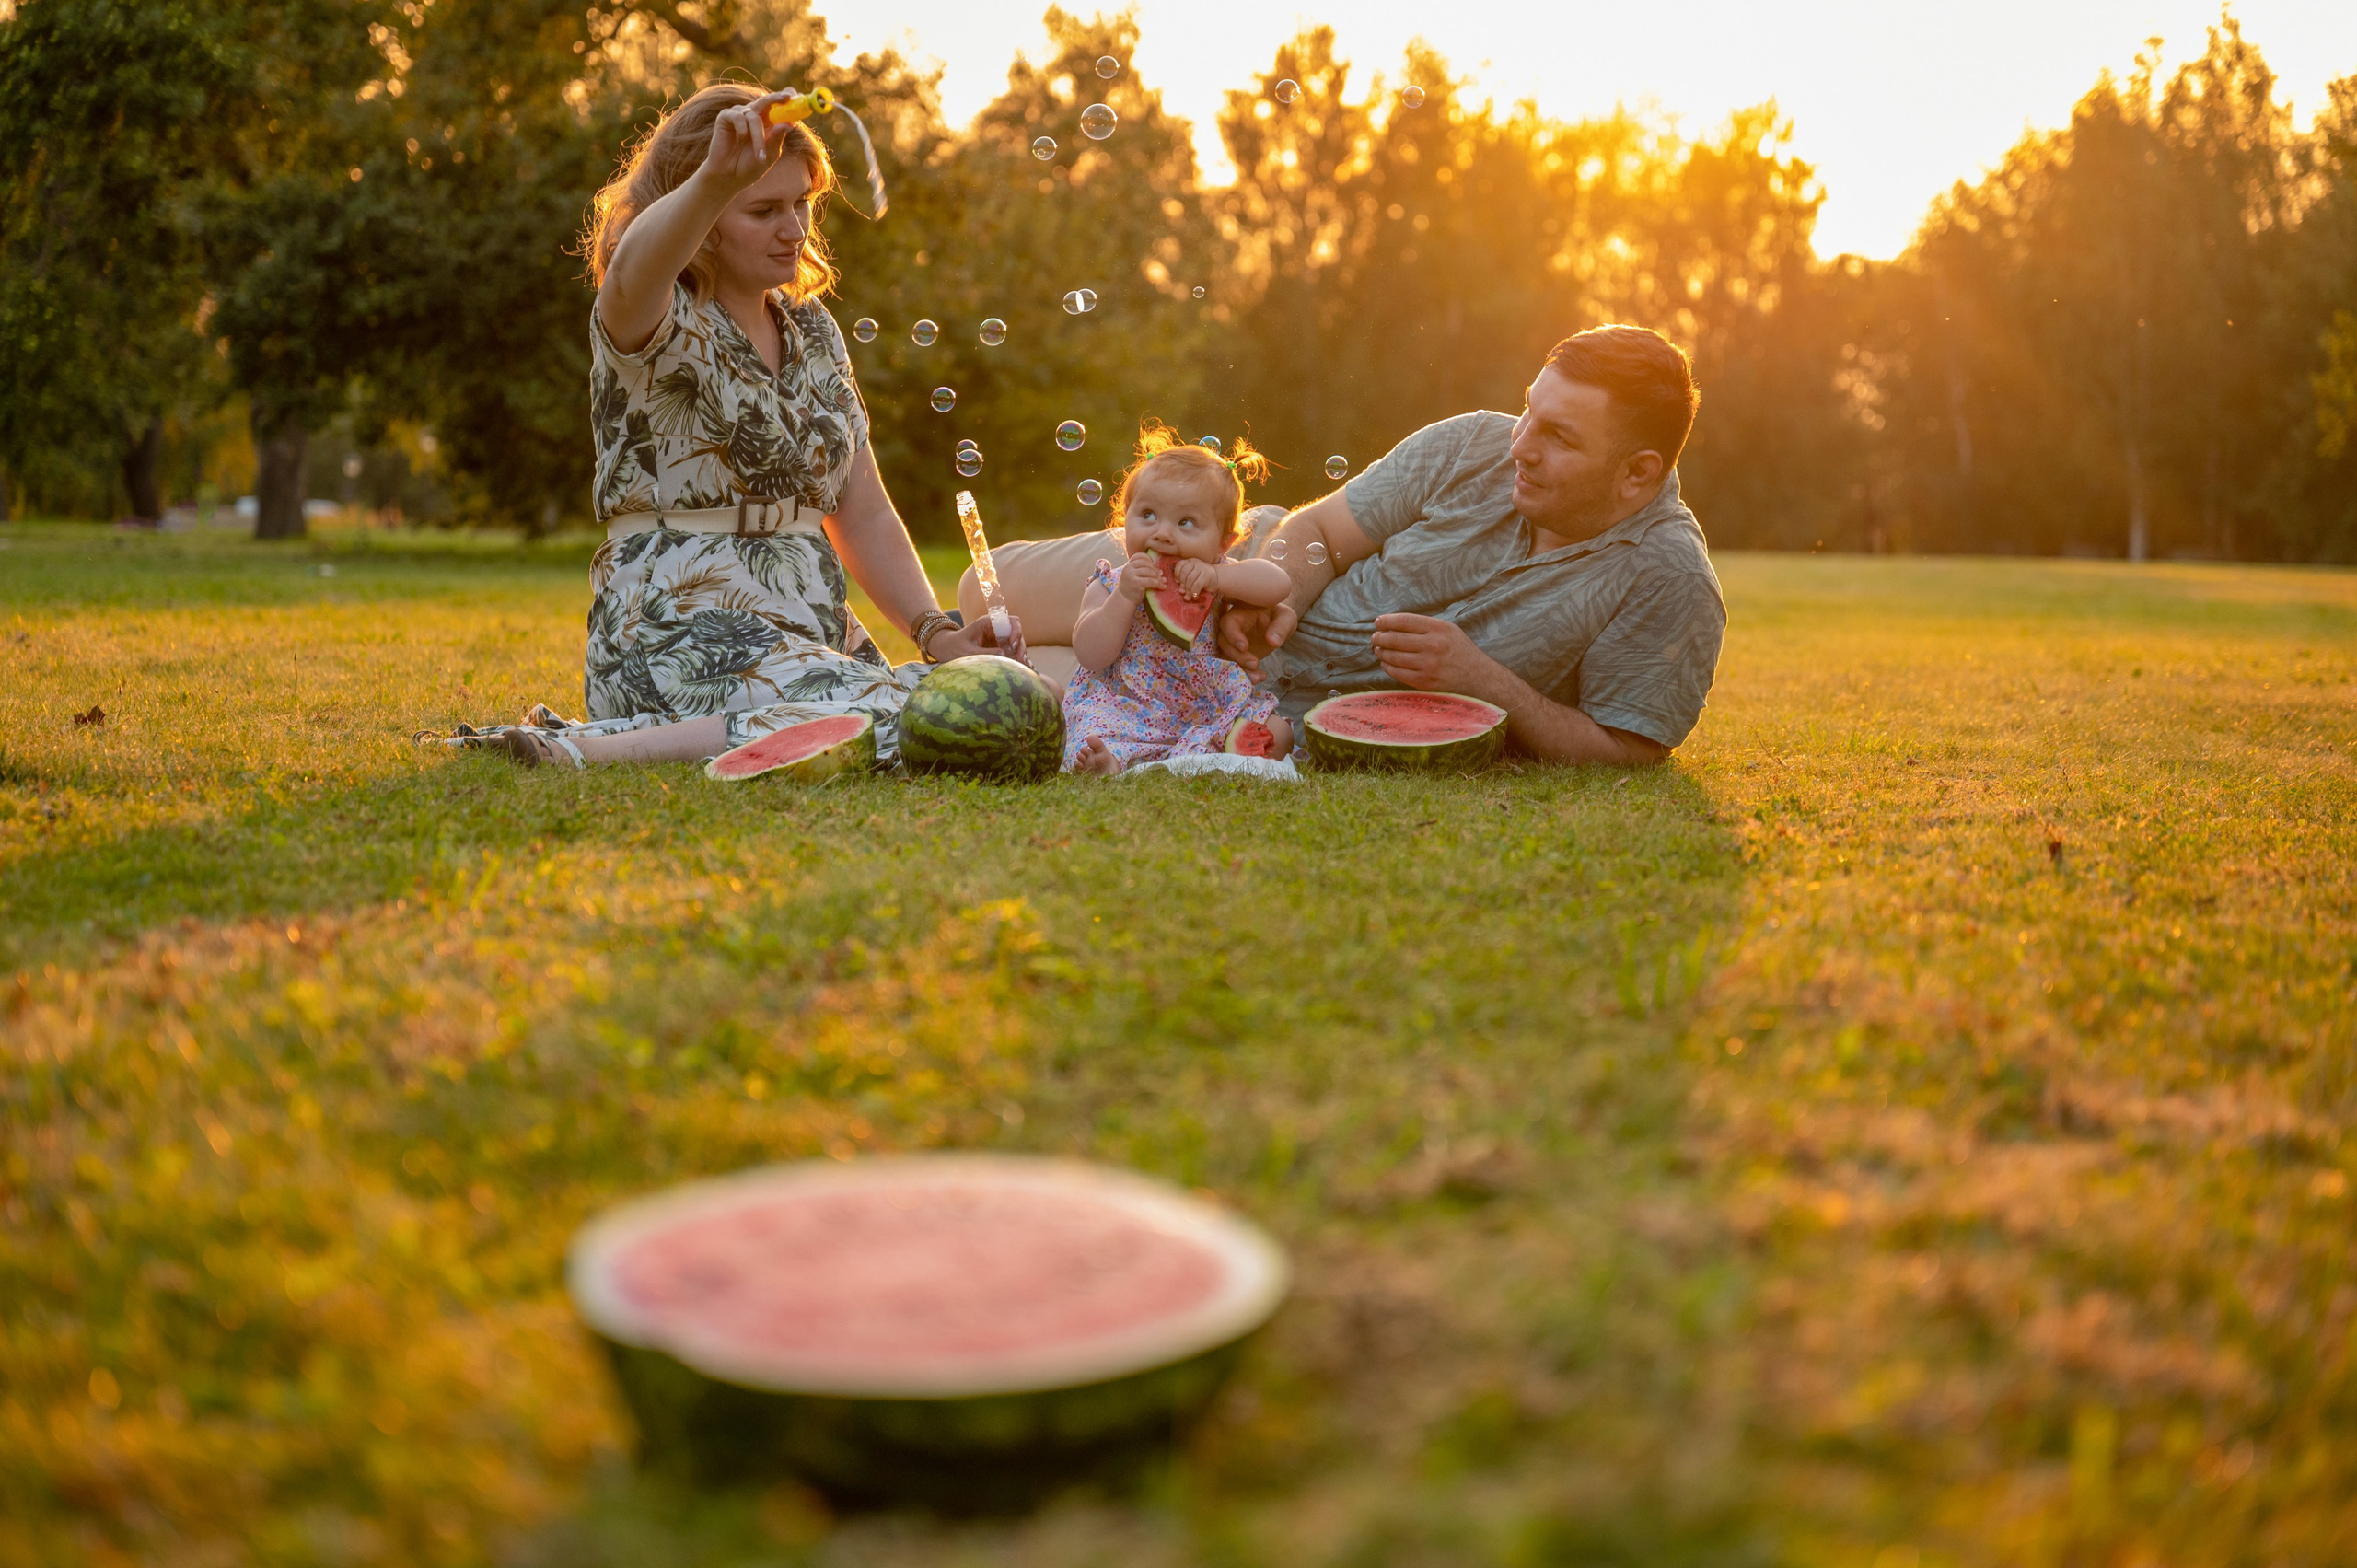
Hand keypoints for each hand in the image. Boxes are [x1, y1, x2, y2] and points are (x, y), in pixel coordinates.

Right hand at [701, 92, 791, 192]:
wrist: (729, 177)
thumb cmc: (750, 166)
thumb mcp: (769, 154)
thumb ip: (777, 138)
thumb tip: (789, 123)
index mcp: (767, 123)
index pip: (778, 106)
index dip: (787, 99)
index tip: (798, 96)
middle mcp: (754, 115)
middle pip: (766, 101)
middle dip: (777, 98)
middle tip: (787, 98)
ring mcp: (739, 114)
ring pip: (754, 116)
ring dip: (758, 137)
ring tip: (760, 156)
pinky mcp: (725, 117)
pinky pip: (738, 117)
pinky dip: (742, 130)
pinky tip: (739, 140)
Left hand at [931, 611, 1026, 664]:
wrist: (946, 650)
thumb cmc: (954, 647)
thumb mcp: (967, 652)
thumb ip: (984, 653)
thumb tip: (1004, 654)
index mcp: (988, 623)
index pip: (1010, 621)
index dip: (1016, 631)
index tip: (1013, 644)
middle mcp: (996, 629)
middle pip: (1017, 634)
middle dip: (1021, 646)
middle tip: (1021, 660)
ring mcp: (998, 639)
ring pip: (1017, 644)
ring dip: (1021, 654)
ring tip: (1022, 667)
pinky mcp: (999, 648)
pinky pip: (1012, 652)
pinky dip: (1017, 660)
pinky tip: (1020, 668)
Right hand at [1117, 551, 1164, 603]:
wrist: (1124, 601)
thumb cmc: (1132, 588)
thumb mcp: (1134, 576)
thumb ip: (1143, 571)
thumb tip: (1161, 571)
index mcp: (1128, 565)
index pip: (1139, 556)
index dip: (1148, 558)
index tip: (1154, 565)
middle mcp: (1128, 568)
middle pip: (1146, 563)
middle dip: (1155, 569)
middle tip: (1161, 575)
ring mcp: (1131, 575)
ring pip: (1149, 572)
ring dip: (1158, 577)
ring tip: (1163, 581)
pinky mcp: (1136, 583)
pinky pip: (1151, 581)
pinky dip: (1158, 583)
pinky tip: (1162, 587)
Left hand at [1172, 556, 1218, 596]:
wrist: (1217, 579)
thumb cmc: (1202, 579)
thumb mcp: (1192, 577)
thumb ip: (1185, 581)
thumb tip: (1181, 591)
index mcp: (1190, 561)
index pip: (1180, 565)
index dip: (1177, 574)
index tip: (1177, 582)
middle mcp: (1196, 562)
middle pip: (1184, 573)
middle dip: (1182, 584)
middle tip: (1183, 592)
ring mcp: (1202, 567)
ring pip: (1190, 579)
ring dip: (1188, 590)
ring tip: (1188, 596)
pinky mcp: (1207, 575)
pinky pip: (1197, 585)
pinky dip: (1194, 592)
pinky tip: (1195, 596)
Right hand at [1217, 599, 1297, 674]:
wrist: (1277, 625)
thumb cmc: (1279, 616)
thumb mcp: (1286, 617)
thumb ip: (1281, 626)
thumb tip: (1273, 641)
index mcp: (1241, 613)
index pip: (1228, 622)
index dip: (1232, 635)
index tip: (1245, 647)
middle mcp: (1231, 628)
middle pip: (1223, 642)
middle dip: (1237, 656)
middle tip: (1255, 664)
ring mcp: (1231, 643)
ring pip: (1226, 657)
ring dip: (1240, 669)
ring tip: (1257, 678)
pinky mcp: (1235, 655)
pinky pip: (1234, 666)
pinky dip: (1245, 674)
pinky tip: (1260, 677)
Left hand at [1370, 613, 1496, 694]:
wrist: (1477, 676)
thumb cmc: (1460, 650)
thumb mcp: (1448, 629)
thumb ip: (1424, 625)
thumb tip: (1393, 624)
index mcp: (1438, 628)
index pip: (1403, 621)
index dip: (1386, 621)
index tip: (1378, 622)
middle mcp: (1433, 645)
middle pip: (1394, 638)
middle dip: (1379, 637)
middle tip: (1375, 637)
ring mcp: (1428, 665)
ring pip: (1393, 656)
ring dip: (1381, 652)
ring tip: (1378, 649)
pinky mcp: (1424, 682)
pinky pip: (1397, 673)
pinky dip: (1387, 666)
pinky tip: (1386, 663)